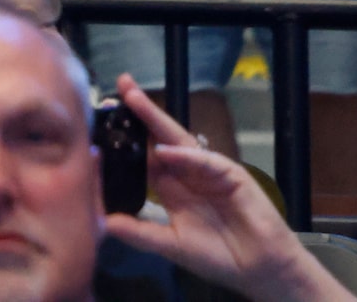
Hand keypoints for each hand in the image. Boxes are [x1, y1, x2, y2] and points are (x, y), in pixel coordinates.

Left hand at [101, 77, 350, 301]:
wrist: (261, 269)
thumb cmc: (219, 256)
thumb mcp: (171, 245)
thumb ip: (139, 233)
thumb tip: (103, 223)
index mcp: (170, 186)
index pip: (141, 156)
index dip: (121, 141)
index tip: (95, 126)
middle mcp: (186, 172)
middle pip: (157, 138)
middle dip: (137, 113)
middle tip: (117, 88)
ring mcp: (208, 171)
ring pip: (178, 139)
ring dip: (156, 118)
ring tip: (133, 98)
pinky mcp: (231, 176)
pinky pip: (205, 161)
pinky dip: (186, 156)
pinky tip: (165, 151)